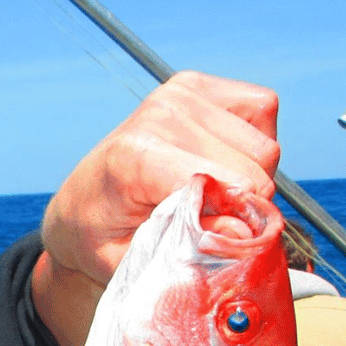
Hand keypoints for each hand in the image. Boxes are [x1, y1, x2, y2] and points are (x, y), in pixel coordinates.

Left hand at [33, 71, 280, 345]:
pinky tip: (218, 162)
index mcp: (137, 156)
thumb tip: (243, 232)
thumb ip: (187, 250)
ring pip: (265, 144)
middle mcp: (161, 113)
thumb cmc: (101, 237)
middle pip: (256, 166)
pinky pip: (262, 110)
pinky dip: (251, 144)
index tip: (221, 241)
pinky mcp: (196, 84)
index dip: (240, 218)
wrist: (80, 204)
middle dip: (244, 203)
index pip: (231, 182)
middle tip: (207, 220)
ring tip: (206, 193)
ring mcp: (180, 92)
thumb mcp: (132, 262)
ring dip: (249, 177)